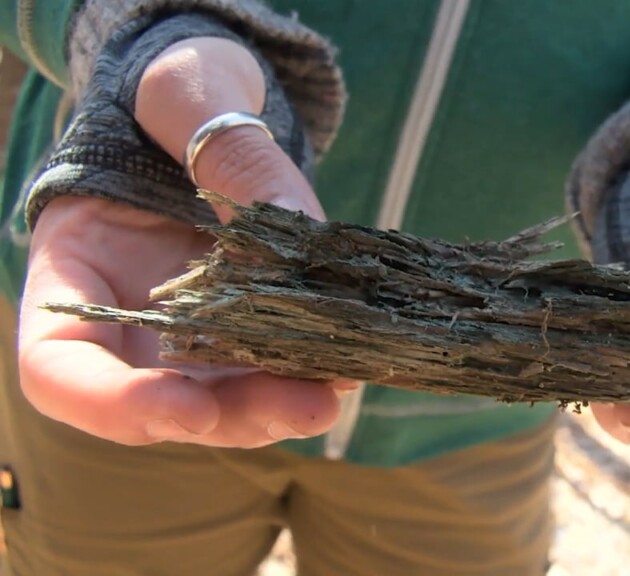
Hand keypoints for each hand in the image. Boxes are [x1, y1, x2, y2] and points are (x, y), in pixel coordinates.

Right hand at [18, 37, 355, 447]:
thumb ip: (230, 151)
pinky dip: (307, 375)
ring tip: (342, 386)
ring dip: (280, 407)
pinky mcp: (242, 335)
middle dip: (234, 415)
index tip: (187, 407)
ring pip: (222, 404)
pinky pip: (267, 372)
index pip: (60, 369)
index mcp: (75, 271)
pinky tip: (352, 359)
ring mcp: (185, 339)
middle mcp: (124, 325)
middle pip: (158, 406)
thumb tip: (297, 226)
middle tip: (309, 406)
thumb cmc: (175, 98)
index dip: (115, 404)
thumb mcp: (188, 95)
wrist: (210, 117)